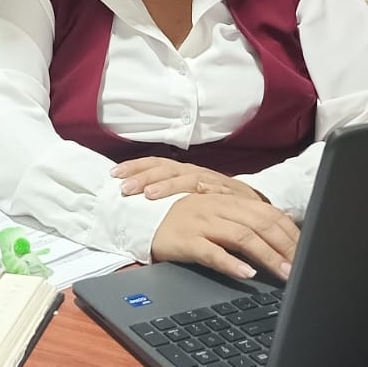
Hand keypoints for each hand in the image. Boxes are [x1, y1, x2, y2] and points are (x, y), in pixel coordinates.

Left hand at [114, 158, 266, 203]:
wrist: (254, 203)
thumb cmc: (215, 201)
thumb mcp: (189, 194)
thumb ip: (167, 194)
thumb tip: (135, 196)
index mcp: (182, 171)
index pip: (155, 164)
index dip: (135, 167)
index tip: (113, 174)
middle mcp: (194, 172)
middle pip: (166, 169)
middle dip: (144, 176)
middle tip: (124, 187)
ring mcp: (211, 182)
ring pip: (186, 179)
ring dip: (167, 185)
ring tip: (149, 195)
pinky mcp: (228, 194)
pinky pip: (213, 192)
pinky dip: (202, 193)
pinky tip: (191, 198)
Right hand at [149, 194, 298, 282]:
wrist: (140, 215)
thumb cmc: (183, 220)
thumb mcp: (216, 214)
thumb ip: (244, 221)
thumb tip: (281, 233)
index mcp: (228, 199)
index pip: (269, 213)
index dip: (291, 233)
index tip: (307, 252)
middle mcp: (217, 206)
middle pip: (261, 224)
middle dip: (286, 247)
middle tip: (302, 268)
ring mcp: (201, 221)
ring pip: (242, 237)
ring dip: (267, 257)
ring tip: (284, 274)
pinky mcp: (185, 239)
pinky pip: (212, 251)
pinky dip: (231, 263)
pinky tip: (246, 275)